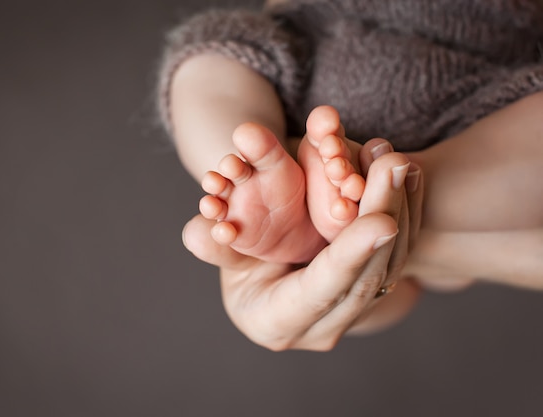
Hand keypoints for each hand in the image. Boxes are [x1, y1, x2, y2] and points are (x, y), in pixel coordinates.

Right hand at [182, 142, 422, 349]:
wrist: (270, 291)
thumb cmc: (240, 273)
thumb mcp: (223, 259)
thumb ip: (213, 245)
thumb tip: (197, 231)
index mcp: (280, 321)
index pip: (323, 287)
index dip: (350, 255)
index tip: (382, 221)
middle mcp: (324, 327)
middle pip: (366, 274)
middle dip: (385, 217)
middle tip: (394, 166)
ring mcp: (353, 314)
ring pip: (390, 265)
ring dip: (402, 210)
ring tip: (400, 161)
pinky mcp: (372, 294)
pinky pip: (397, 256)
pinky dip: (407, 213)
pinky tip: (409, 175)